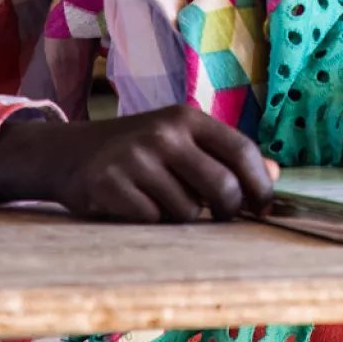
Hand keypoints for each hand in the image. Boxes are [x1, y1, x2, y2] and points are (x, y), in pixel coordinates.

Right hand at [0, 105, 278, 222]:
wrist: (67, 152)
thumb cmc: (137, 150)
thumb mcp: (181, 139)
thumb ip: (225, 154)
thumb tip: (275, 174)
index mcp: (187, 118)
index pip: (242, 151)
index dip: (260, 185)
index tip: (264, 207)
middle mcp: (164, 133)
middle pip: (222, 188)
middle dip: (227, 211)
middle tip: (218, 216)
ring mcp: (135, 158)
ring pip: (186, 212)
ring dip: (181, 218)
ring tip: (162, 202)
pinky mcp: (109, 185)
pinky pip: (151, 221)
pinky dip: (151, 223)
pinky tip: (135, 207)